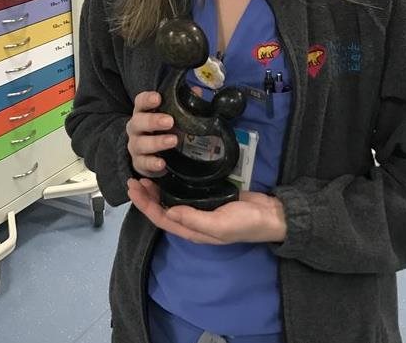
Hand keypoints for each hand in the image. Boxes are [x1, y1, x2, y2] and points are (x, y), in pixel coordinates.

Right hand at [126, 91, 177, 177]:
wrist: (149, 153)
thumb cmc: (161, 129)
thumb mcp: (171, 115)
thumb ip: (183, 104)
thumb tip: (198, 91)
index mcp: (143, 112)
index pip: (140, 102)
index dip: (147, 99)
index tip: (158, 98)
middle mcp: (136, 128)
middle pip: (138, 121)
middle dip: (153, 121)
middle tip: (170, 121)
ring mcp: (135, 145)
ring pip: (140, 143)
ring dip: (157, 142)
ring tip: (173, 140)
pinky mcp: (139, 162)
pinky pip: (143, 163)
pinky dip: (152, 164)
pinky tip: (162, 163)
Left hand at [127, 178, 286, 244]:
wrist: (271, 215)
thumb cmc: (246, 222)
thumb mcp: (220, 224)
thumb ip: (194, 219)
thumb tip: (168, 212)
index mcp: (192, 230)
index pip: (162, 218)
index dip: (146, 205)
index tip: (134, 187)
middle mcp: (193, 222)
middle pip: (163, 210)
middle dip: (147, 197)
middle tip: (134, 178)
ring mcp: (201, 210)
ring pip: (172, 202)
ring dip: (158, 191)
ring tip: (147, 176)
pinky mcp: (210, 199)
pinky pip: (185, 193)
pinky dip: (174, 185)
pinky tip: (170, 175)